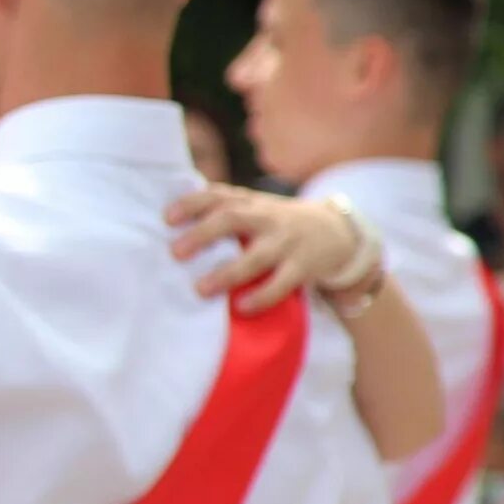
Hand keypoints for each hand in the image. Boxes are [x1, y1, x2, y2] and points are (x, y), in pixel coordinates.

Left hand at [168, 186, 373, 311]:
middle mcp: (267, 217)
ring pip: (257, 255)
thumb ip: (222, 212)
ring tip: (201, 289)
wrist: (337, 230)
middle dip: (203, 234)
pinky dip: (262, 296)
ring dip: (228, 273)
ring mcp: (286, 242)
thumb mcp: (254, 209)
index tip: (166, 218)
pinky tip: (242, 308)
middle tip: (175, 252)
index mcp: (250, 202)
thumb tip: (167, 227)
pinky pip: (283, 282)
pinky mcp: (304, 266)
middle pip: (233, 218)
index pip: (217, 195)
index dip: (191, 203)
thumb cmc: (276, 223)